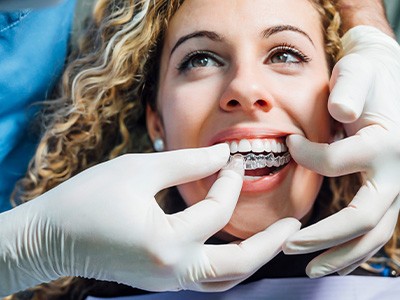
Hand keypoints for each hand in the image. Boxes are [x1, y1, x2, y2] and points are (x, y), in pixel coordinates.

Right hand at [0, 144, 299, 294]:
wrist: (50, 237)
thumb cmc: (87, 199)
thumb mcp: (139, 169)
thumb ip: (186, 163)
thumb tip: (221, 154)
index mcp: (166, 241)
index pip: (216, 209)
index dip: (228, 179)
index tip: (232, 157)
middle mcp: (172, 271)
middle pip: (237, 265)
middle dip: (270, 244)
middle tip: (294, 226)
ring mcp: (167, 281)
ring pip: (225, 280)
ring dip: (252, 259)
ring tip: (274, 239)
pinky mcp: (161, 281)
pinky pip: (206, 279)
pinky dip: (227, 263)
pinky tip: (235, 244)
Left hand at [283, 26, 399, 276]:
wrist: (388, 78)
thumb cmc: (367, 76)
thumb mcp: (357, 73)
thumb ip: (350, 90)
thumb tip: (340, 112)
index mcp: (386, 142)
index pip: (337, 162)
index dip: (307, 156)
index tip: (288, 143)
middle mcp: (398, 171)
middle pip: (363, 218)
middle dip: (324, 237)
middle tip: (288, 246)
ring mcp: (396, 187)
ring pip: (374, 234)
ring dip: (341, 255)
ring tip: (311, 269)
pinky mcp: (388, 192)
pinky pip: (374, 228)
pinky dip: (353, 247)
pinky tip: (332, 257)